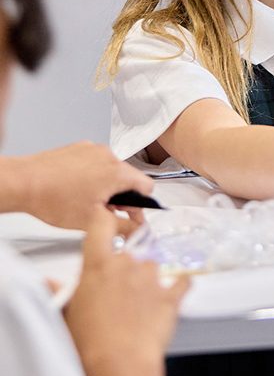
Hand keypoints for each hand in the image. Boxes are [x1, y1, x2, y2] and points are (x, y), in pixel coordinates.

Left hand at [12, 141, 153, 233]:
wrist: (23, 182)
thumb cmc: (52, 199)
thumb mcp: (93, 220)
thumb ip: (123, 224)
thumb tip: (137, 228)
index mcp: (117, 172)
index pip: (147, 186)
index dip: (141, 204)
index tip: (132, 214)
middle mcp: (109, 156)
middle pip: (129, 178)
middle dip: (121, 196)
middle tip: (105, 211)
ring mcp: (93, 149)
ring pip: (111, 170)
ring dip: (106, 184)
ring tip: (86, 199)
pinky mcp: (80, 148)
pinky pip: (95, 162)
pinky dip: (91, 174)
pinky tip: (76, 187)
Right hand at [64, 206, 188, 375]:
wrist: (119, 363)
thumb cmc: (89, 342)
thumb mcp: (66, 313)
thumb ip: (62, 292)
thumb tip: (49, 283)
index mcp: (98, 265)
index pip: (101, 224)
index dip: (104, 218)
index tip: (107, 216)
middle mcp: (127, 264)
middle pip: (130, 250)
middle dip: (125, 266)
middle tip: (117, 291)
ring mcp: (152, 278)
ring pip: (153, 265)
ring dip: (148, 278)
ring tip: (139, 303)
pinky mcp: (172, 295)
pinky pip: (183, 281)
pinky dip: (181, 285)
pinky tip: (177, 290)